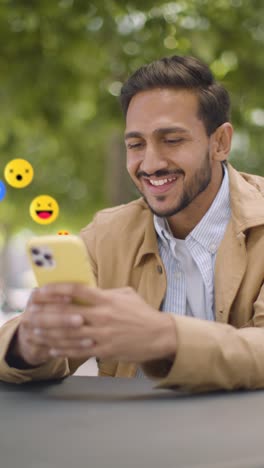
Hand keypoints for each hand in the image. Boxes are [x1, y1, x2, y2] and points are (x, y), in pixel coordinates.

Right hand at [14, 288, 85, 366]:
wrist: (33, 338)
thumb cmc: (52, 312)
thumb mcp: (53, 301)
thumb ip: (65, 295)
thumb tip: (87, 288)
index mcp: (32, 301)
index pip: (38, 296)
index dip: (53, 297)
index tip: (70, 298)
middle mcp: (27, 317)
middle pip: (43, 318)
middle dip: (63, 319)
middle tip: (81, 319)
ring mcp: (29, 335)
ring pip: (50, 336)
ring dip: (71, 336)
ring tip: (90, 335)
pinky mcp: (36, 350)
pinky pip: (55, 349)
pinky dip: (72, 348)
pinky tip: (86, 345)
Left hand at [25, 283, 176, 362]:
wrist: (160, 335)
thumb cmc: (142, 313)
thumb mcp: (126, 294)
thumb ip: (106, 292)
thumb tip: (88, 289)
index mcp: (107, 299)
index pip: (77, 290)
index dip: (56, 289)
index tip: (42, 290)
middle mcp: (102, 316)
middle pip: (67, 314)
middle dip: (45, 313)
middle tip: (31, 312)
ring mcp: (103, 335)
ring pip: (69, 334)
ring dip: (49, 333)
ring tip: (35, 331)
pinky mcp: (105, 350)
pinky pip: (79, 350)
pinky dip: (63, 350)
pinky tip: (51, 348)